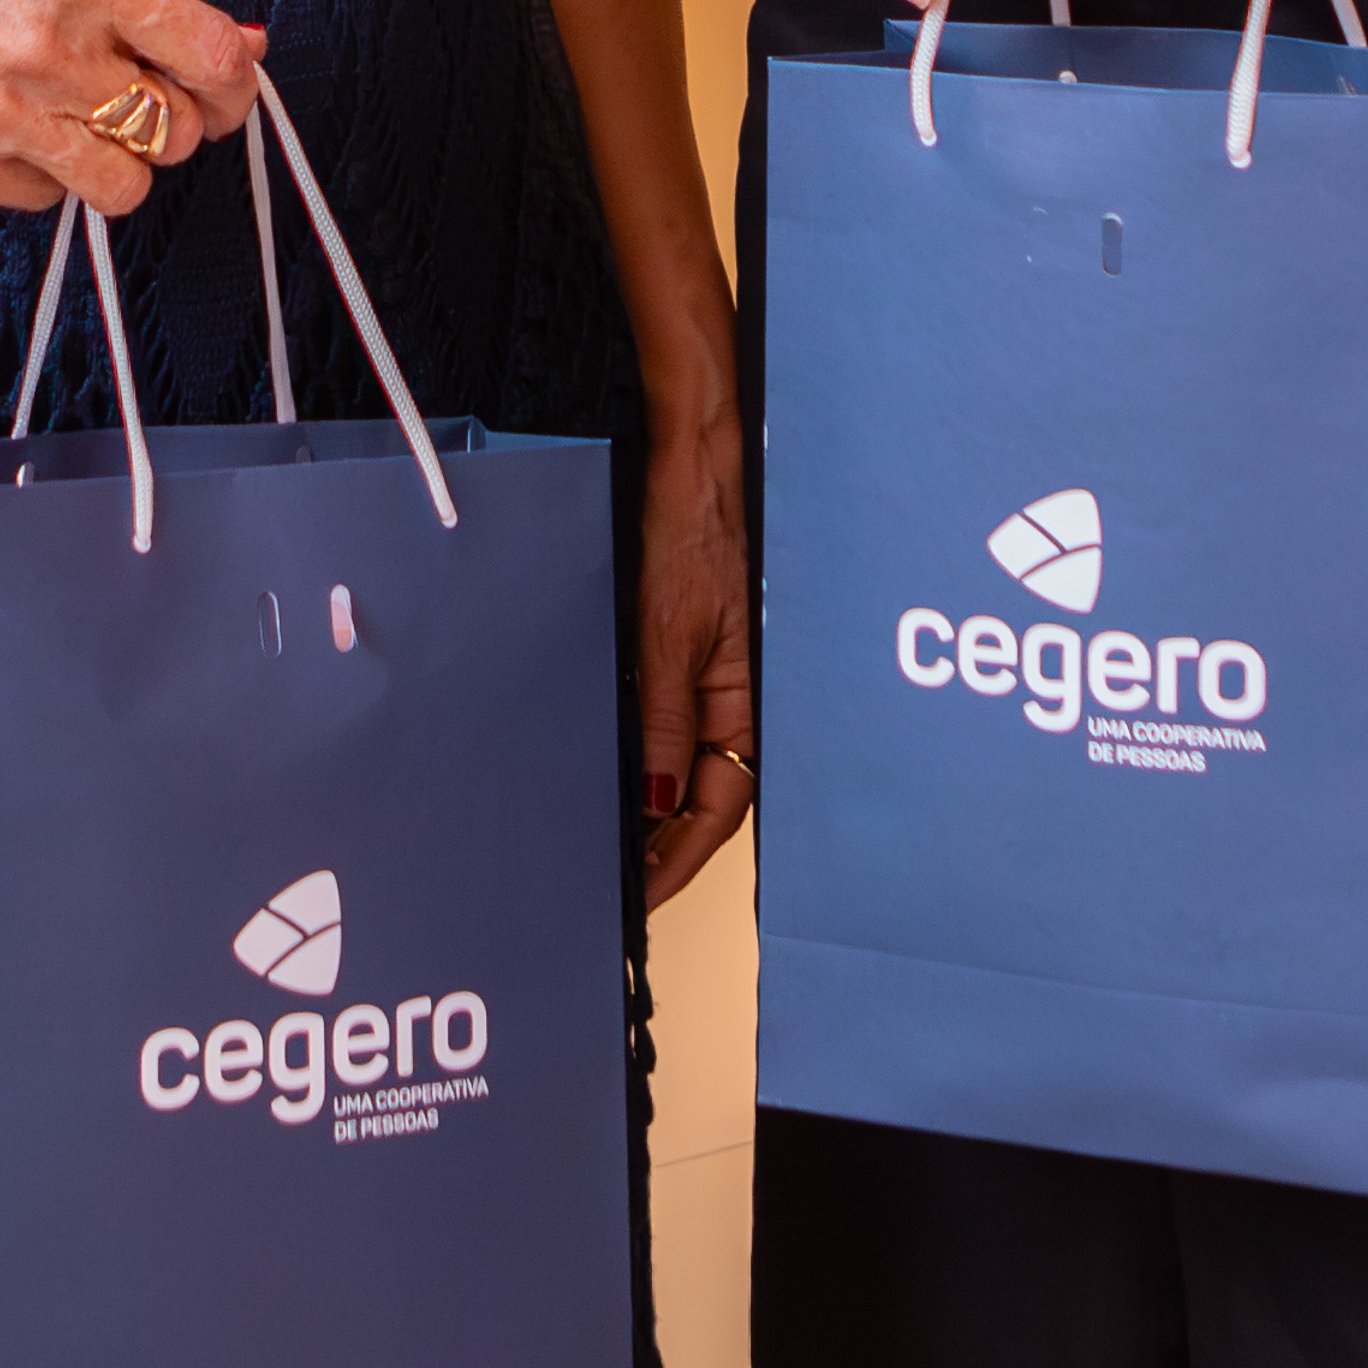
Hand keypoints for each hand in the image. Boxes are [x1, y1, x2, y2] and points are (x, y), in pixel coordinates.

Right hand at [0, 0, 265, 219]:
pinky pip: (46, 199)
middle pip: (174, 129)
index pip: (207, 56)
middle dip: (176, 120)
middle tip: (148, 101)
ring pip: (123, 184)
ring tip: (84, 126)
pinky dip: (46, 174)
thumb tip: (238, 42)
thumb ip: (139, 0)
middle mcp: (47, 49)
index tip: (227, 86)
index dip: (235, 82)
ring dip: (120, 161)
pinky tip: (18, 131)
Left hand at [636, 413, 753, 911]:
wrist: (693, 470)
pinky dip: (656, 764)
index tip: (644, 896)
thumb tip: (660, 798)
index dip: (681, 858)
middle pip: (711, 797)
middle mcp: (740, 698)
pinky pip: (681, 729)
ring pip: (695, 769)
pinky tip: (626, 782)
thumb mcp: (669, 636)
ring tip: (618, 852)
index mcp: (748, 699)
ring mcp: (719, 680)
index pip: (719, 807)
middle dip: (672, 850)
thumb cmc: (695, 535)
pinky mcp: (697, 658)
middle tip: (623, 891)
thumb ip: (666, 719)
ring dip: (662, 813)